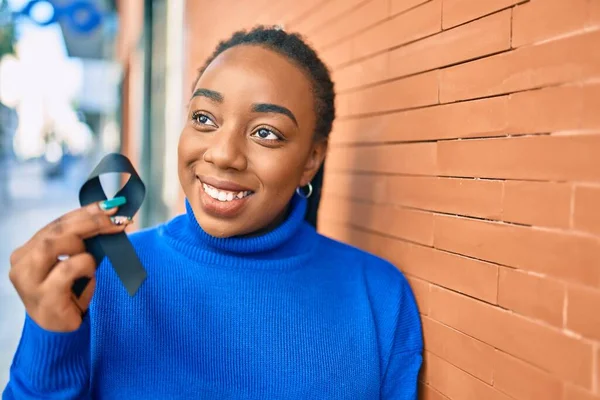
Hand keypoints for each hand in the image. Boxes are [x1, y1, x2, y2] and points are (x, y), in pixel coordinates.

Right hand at [8, 198, 131, 331]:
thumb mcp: (77, 261)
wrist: (65, 330)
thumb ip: (84, 240)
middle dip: (90, 221)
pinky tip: (89, 275)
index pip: (58, 223)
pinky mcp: (42, 298)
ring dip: (83, 245)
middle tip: (117, 218)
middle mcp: (22, 263)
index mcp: (28, 251)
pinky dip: (84, 266)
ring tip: (94, 259)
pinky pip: (66, 269)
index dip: (86, 212)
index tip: (111, 205)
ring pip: (54, 244)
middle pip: (56, 231)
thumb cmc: (72, 292)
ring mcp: (28, 281)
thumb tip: (111, 213)